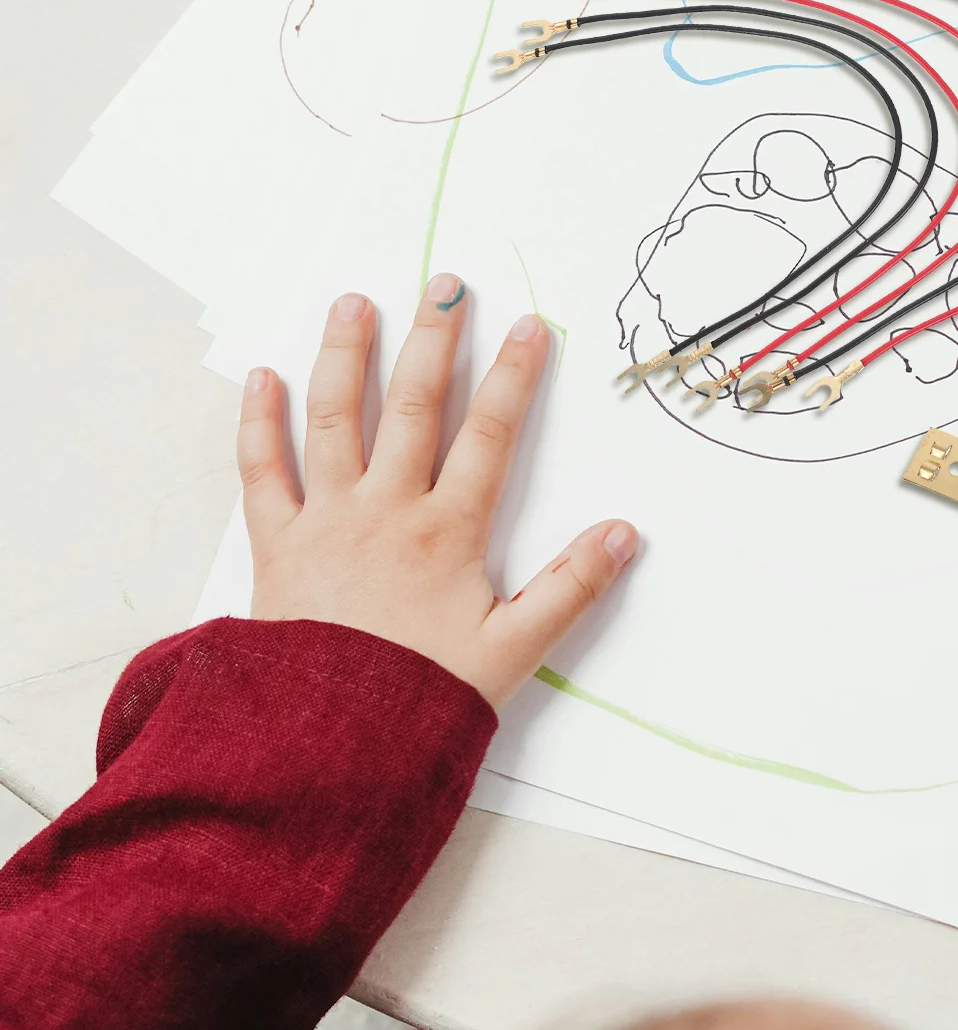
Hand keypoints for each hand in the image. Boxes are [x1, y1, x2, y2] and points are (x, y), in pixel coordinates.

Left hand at [237, 278, 637, 707]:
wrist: (327, 744)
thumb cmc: (423, 698)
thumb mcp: (515, 650)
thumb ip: (571, 588)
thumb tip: (625, 534)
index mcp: (448, 532)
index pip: (491, 437)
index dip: (515, 378)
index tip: (530, 326)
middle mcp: (387, 510)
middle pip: (415, 408)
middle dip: (434, 342)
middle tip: (445, 285)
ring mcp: (327, 521)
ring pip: (336, 421)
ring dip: (347, 357)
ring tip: (355, 303)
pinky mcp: (277, 545)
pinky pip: (262, 472)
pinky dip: (260, 422)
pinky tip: (263, 378)